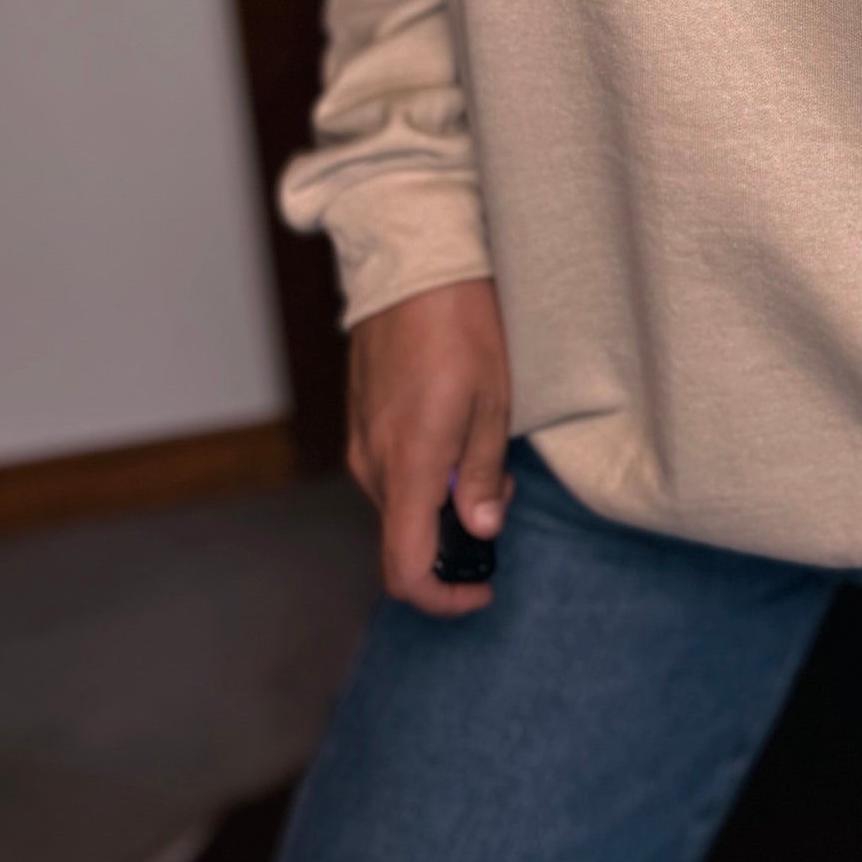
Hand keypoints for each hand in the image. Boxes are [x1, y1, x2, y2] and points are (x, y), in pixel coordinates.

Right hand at [346, 276, 513, 617]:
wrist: (412, 263)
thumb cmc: (462, 325)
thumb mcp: (494, 401)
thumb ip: (483, 473)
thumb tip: (480, 530)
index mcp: (409, 465)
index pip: (406, 568)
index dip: (442, 597)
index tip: (480, 589)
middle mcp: (374, 462)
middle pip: (406, 537)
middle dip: (455, 536)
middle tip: (501, 494)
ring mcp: (361, 440)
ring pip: (399, 503)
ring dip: (440, 501)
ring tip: (484, 451)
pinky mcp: (360, 419)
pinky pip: (389, 470)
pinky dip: (422, 474)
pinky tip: (454, 432)